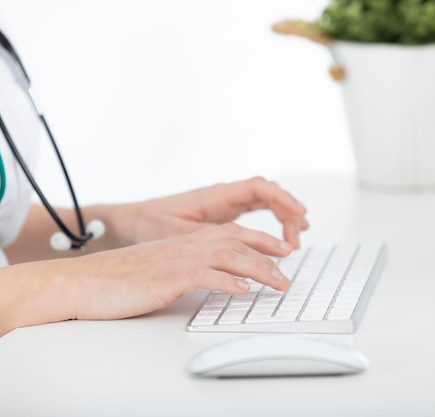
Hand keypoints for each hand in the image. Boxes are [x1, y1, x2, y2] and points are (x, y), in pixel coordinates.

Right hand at [57, 223, 292, 319]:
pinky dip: (228, 282)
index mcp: (182, 243)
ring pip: (228, 256)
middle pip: (235, 240)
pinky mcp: (167, 277)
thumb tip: (206, 281)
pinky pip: (204, 275)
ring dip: (258, 269)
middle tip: (289, 265)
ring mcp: (176, 260)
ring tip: (279, 283)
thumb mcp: (157, 269)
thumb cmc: (115, 279)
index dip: (258, 241)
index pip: (229, 234)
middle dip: (267, 251)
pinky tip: (243, 291)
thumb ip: (183, 270)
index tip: (278, 251)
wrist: (82, 281)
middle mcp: (183, 246)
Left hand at [112, 176, 308, 248]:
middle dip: (288, 213)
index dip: (283, 199)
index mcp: (216, 195)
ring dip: (283, 218)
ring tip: (295, 241)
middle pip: (268, 195)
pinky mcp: (224, 214)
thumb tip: (235, 246)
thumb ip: (208, 238)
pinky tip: (279, 240)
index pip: (259, 188)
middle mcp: (225, 196)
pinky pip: (256, 212)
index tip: (299, 213)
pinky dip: (272, 222)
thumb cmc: (152, 224)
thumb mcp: (179, 235)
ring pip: (265, 202)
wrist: (135, 221)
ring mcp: (226, 204)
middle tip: (297, 239)